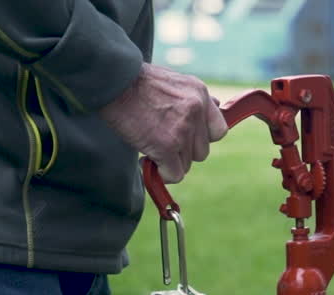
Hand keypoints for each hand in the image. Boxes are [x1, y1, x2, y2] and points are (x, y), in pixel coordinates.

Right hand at [100, 63, 227, 183]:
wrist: (114, 80)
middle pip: (201, 152)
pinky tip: (147, 159)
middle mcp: (196, 111)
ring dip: (169, 161)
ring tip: (151, 145)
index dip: (202, 139)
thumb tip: (218, 107)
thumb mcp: (175, 82)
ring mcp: (183, 130)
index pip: (219, 131)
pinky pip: (174, 174)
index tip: (186, 139)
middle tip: (162, 141)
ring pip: (186, 164)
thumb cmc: (138, 81)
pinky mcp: (167, 146)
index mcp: (200, 93)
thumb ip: (194, 99)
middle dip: (183, 152)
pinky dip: (161, 173)